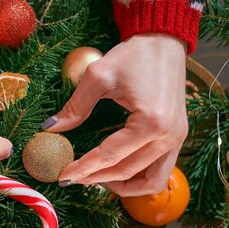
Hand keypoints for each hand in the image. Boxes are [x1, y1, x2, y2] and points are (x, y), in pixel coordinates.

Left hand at [42, 34, 187, 195]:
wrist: (165, 40)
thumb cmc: (133, 55)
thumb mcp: (98, 77)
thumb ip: (75, 107)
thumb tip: (50, 129)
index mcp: (151, 122)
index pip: (110, 156)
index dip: (83, 169)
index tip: (62, 176)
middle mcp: (169, 136)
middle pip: (127, 171)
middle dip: (96, 178)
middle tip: (72, 177)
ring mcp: (178, 139)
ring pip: (149, 181)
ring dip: (122, 186)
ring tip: (96, 179)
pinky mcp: (178, 137)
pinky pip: (160, 171)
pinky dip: (139, 178)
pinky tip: (117, 171)